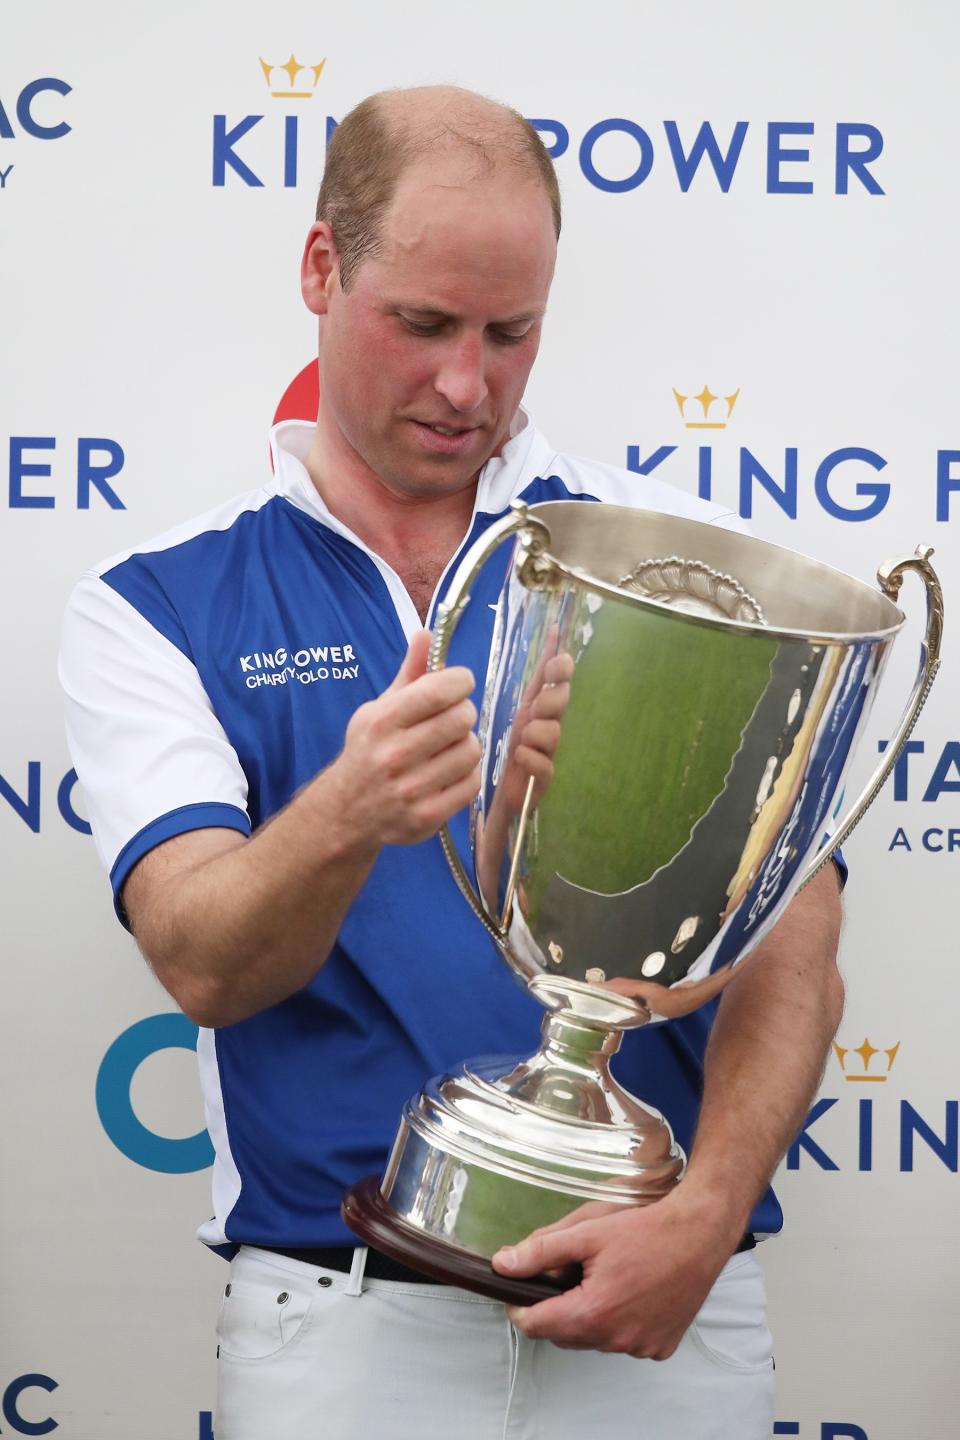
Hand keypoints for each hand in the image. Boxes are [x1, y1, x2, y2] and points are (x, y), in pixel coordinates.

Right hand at [334, 630, 480, 846]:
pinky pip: (472, 783)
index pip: (441, 690)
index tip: (459, 685)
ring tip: (448, 748)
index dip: (461, 681)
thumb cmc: (369, 751)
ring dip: (466, 745)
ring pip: (471, 751)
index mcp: (382, 721)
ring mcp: (412, 788)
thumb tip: (426, 633)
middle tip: (452, 719)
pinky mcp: (427, 816)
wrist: (347, 811)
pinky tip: (448, 773)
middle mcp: (395, 755)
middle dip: (463, 713)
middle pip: (462, 718)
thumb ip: (409, 674)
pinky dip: (467, 775)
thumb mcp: (379, 709)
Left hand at [492, 1188, 737, 1358]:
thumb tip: (503, 1264)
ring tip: (602, 1279)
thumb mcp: (587, 1231)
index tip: (520, 1288)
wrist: (699, 1233)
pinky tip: (629, 1292)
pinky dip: (619, 1322)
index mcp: (593, 1312)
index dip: (520, 1305)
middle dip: (556, 1308)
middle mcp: (616, 1339)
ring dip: (588, 1316)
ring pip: (594, 1339)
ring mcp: (641, 1346)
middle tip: (567, 1274)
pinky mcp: (660, 1346)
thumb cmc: (647, 1228)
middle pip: (564, 1335)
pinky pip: (625, 1342)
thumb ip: (541, 1250)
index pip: (535, 1326)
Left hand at [497, 647, 573, 815]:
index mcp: (541, 709)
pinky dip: (530, 758)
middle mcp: (549, 726)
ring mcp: (549, 752)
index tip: (560, 650)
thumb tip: (550, 638)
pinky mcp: (544, 778)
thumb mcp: (521, 712)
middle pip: (559, 703)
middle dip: (551, 697)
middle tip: (536, 707)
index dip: (559, 664)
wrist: (506, 792)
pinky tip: (520, 758)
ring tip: (522, 740)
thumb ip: (536, 683)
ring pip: (552, 733)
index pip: (553, 680)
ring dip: (536, 732)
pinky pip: (543, 764)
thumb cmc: (515, 749)